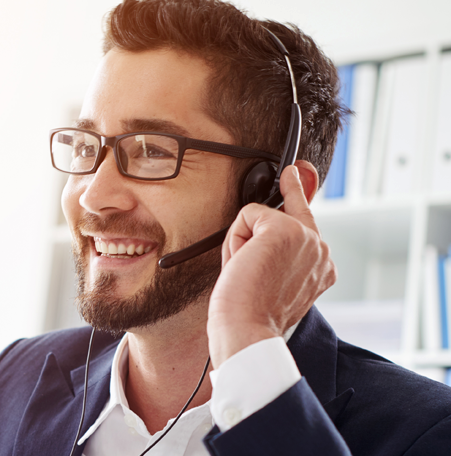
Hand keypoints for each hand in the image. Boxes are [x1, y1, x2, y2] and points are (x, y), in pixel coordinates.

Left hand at [207, 165, 336, 367]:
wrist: (247, 332)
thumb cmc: (250, 313)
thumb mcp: (267, 276)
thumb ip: (274, 243)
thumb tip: (265, 209)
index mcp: (322, 267)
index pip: (307, 220)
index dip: (296, 193)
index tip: (294, 171)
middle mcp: (321, 250)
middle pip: (279, 214)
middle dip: (252, 236)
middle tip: (251, 256)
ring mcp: (306, 238)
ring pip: (260, 216)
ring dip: (241, 243)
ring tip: (246, 274)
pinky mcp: (285, 230)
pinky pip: (248, 214)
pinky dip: (235, 239)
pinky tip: (242, 264)